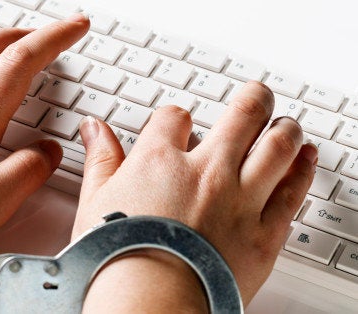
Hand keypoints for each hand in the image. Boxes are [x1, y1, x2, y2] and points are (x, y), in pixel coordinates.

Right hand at [74, 82, 316, 306]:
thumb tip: (94, 128)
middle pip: (242, 116)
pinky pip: (293, 192)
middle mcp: (206, 172)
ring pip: (277, 147)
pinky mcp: (264, 233)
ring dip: (284, 128)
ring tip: (285, 122)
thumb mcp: (96, 200)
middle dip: (252, 100)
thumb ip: (101, 158)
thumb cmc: (118, 257)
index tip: (179, 124)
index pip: (174, 118)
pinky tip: (305, 158)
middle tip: (256, 94)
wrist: (148, 300)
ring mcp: (240, 200)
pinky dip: (303, 169)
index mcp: (161, 161)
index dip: (177, 117)